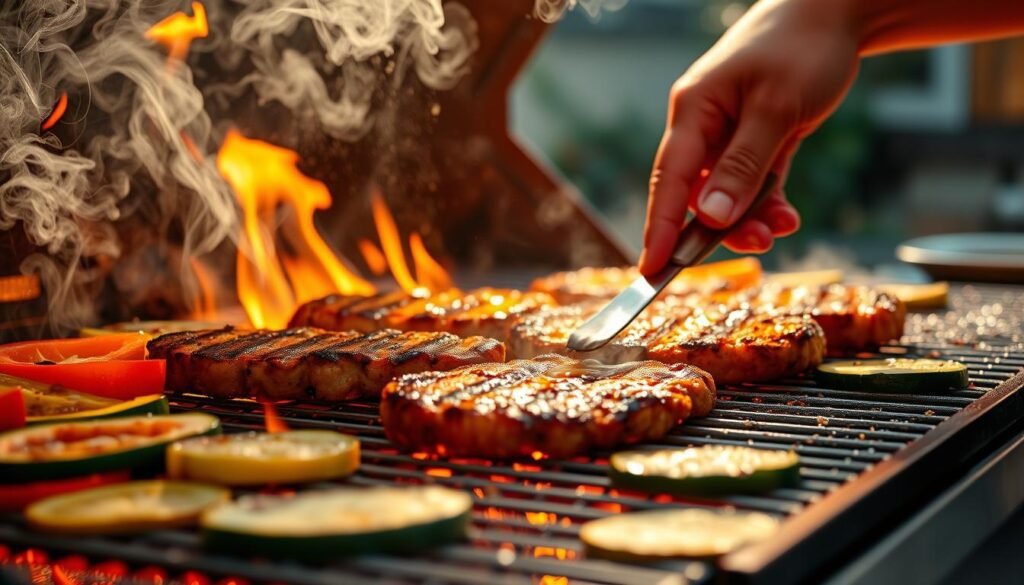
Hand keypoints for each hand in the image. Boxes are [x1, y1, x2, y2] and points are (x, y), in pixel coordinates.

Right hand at [639, 0, 860, 273]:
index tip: (651, 269)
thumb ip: (742, 165)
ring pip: (727, 194)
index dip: (659, 227)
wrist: (835, 12)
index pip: (668, 180)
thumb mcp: (775, 108)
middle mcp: (704, 126)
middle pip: (696, 193)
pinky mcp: (757, 139)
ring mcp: (729, 134)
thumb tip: (712, 218)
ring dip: (750, 218)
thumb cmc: (801, 49)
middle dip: (721, 227)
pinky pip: (752, 184)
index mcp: (694, 111)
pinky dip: (767, 203)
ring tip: (781, 228)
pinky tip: (787, 217)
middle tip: (756, 246)